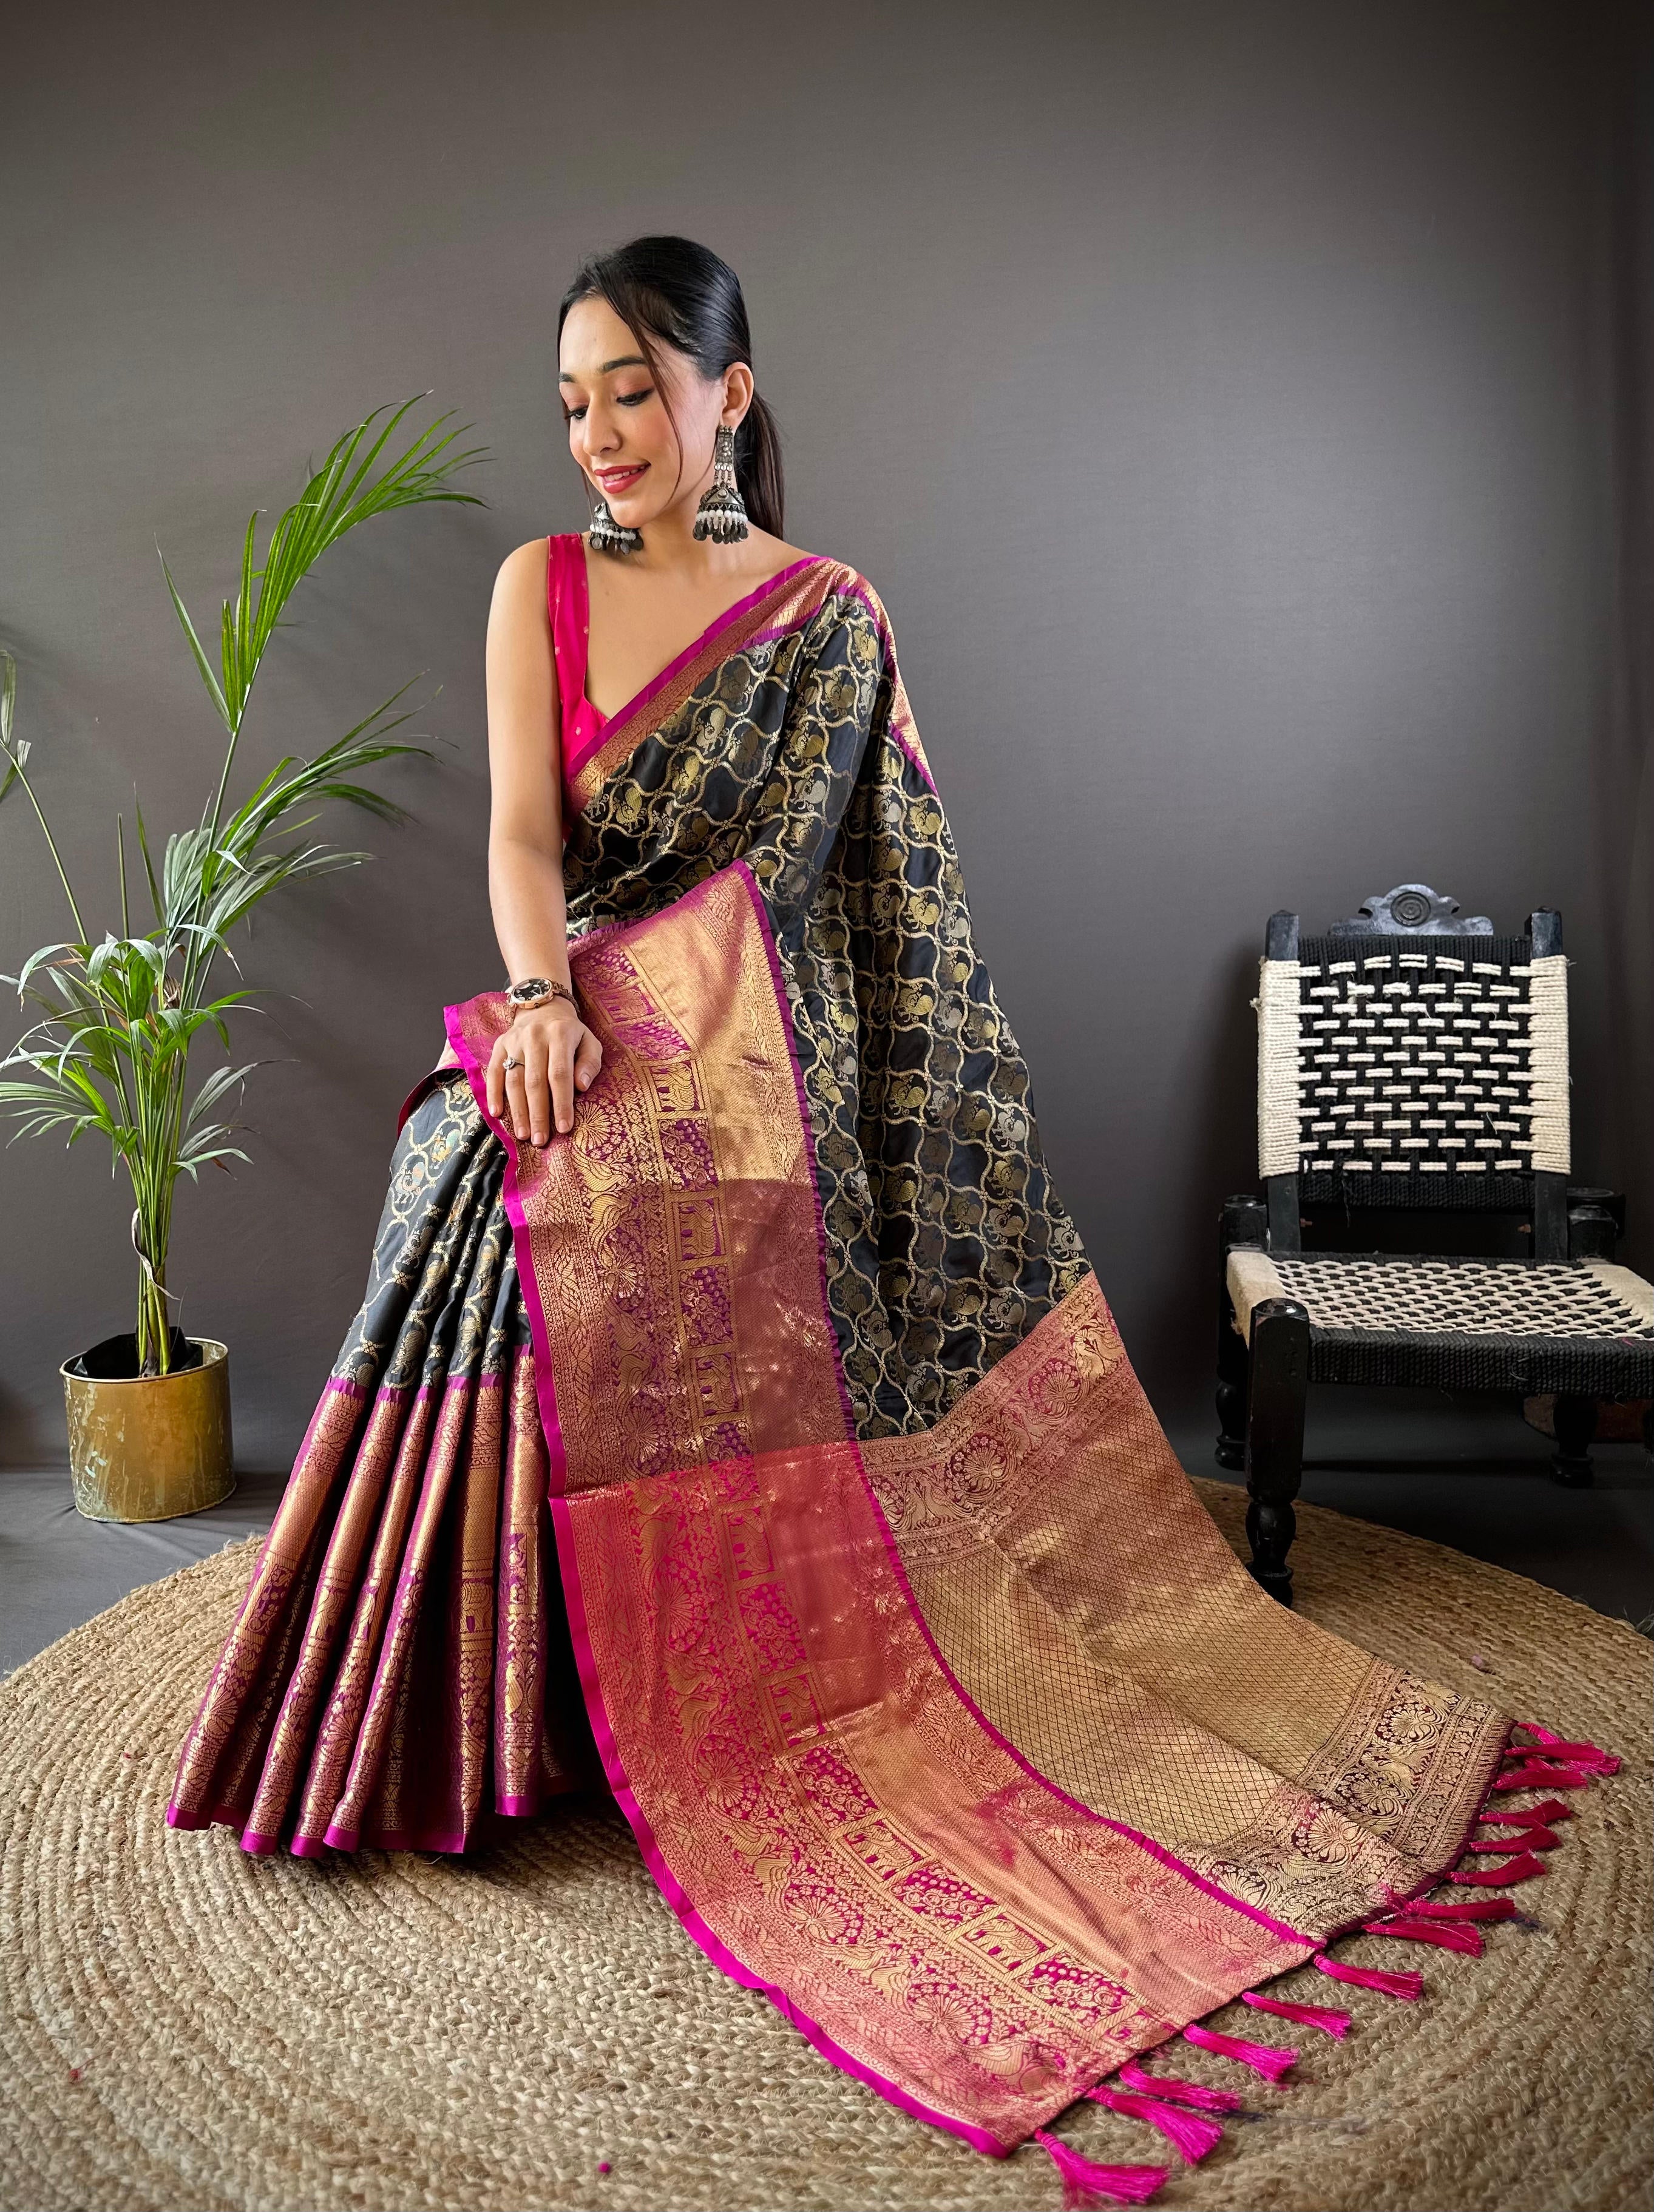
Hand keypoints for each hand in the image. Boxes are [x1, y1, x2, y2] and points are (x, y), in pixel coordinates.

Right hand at [486, 999, 602, 1145]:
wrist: (543, 1008)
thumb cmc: (571, 1034)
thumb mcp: (590, 1042)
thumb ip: (590, 1063)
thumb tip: (581, 1086)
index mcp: (560, 1035)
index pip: (559, 1074)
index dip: (561, 1103)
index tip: (564, 1128)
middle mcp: (535, 1036)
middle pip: (534, 1081)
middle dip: (537, 1114)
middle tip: (540, 1140)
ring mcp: (514, 1041)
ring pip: (513, 1080)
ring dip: (517, 1110)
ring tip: (522, 1134)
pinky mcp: (499, 1045)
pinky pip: (494, 1072)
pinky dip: (493, 1093)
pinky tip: (496, 1114)